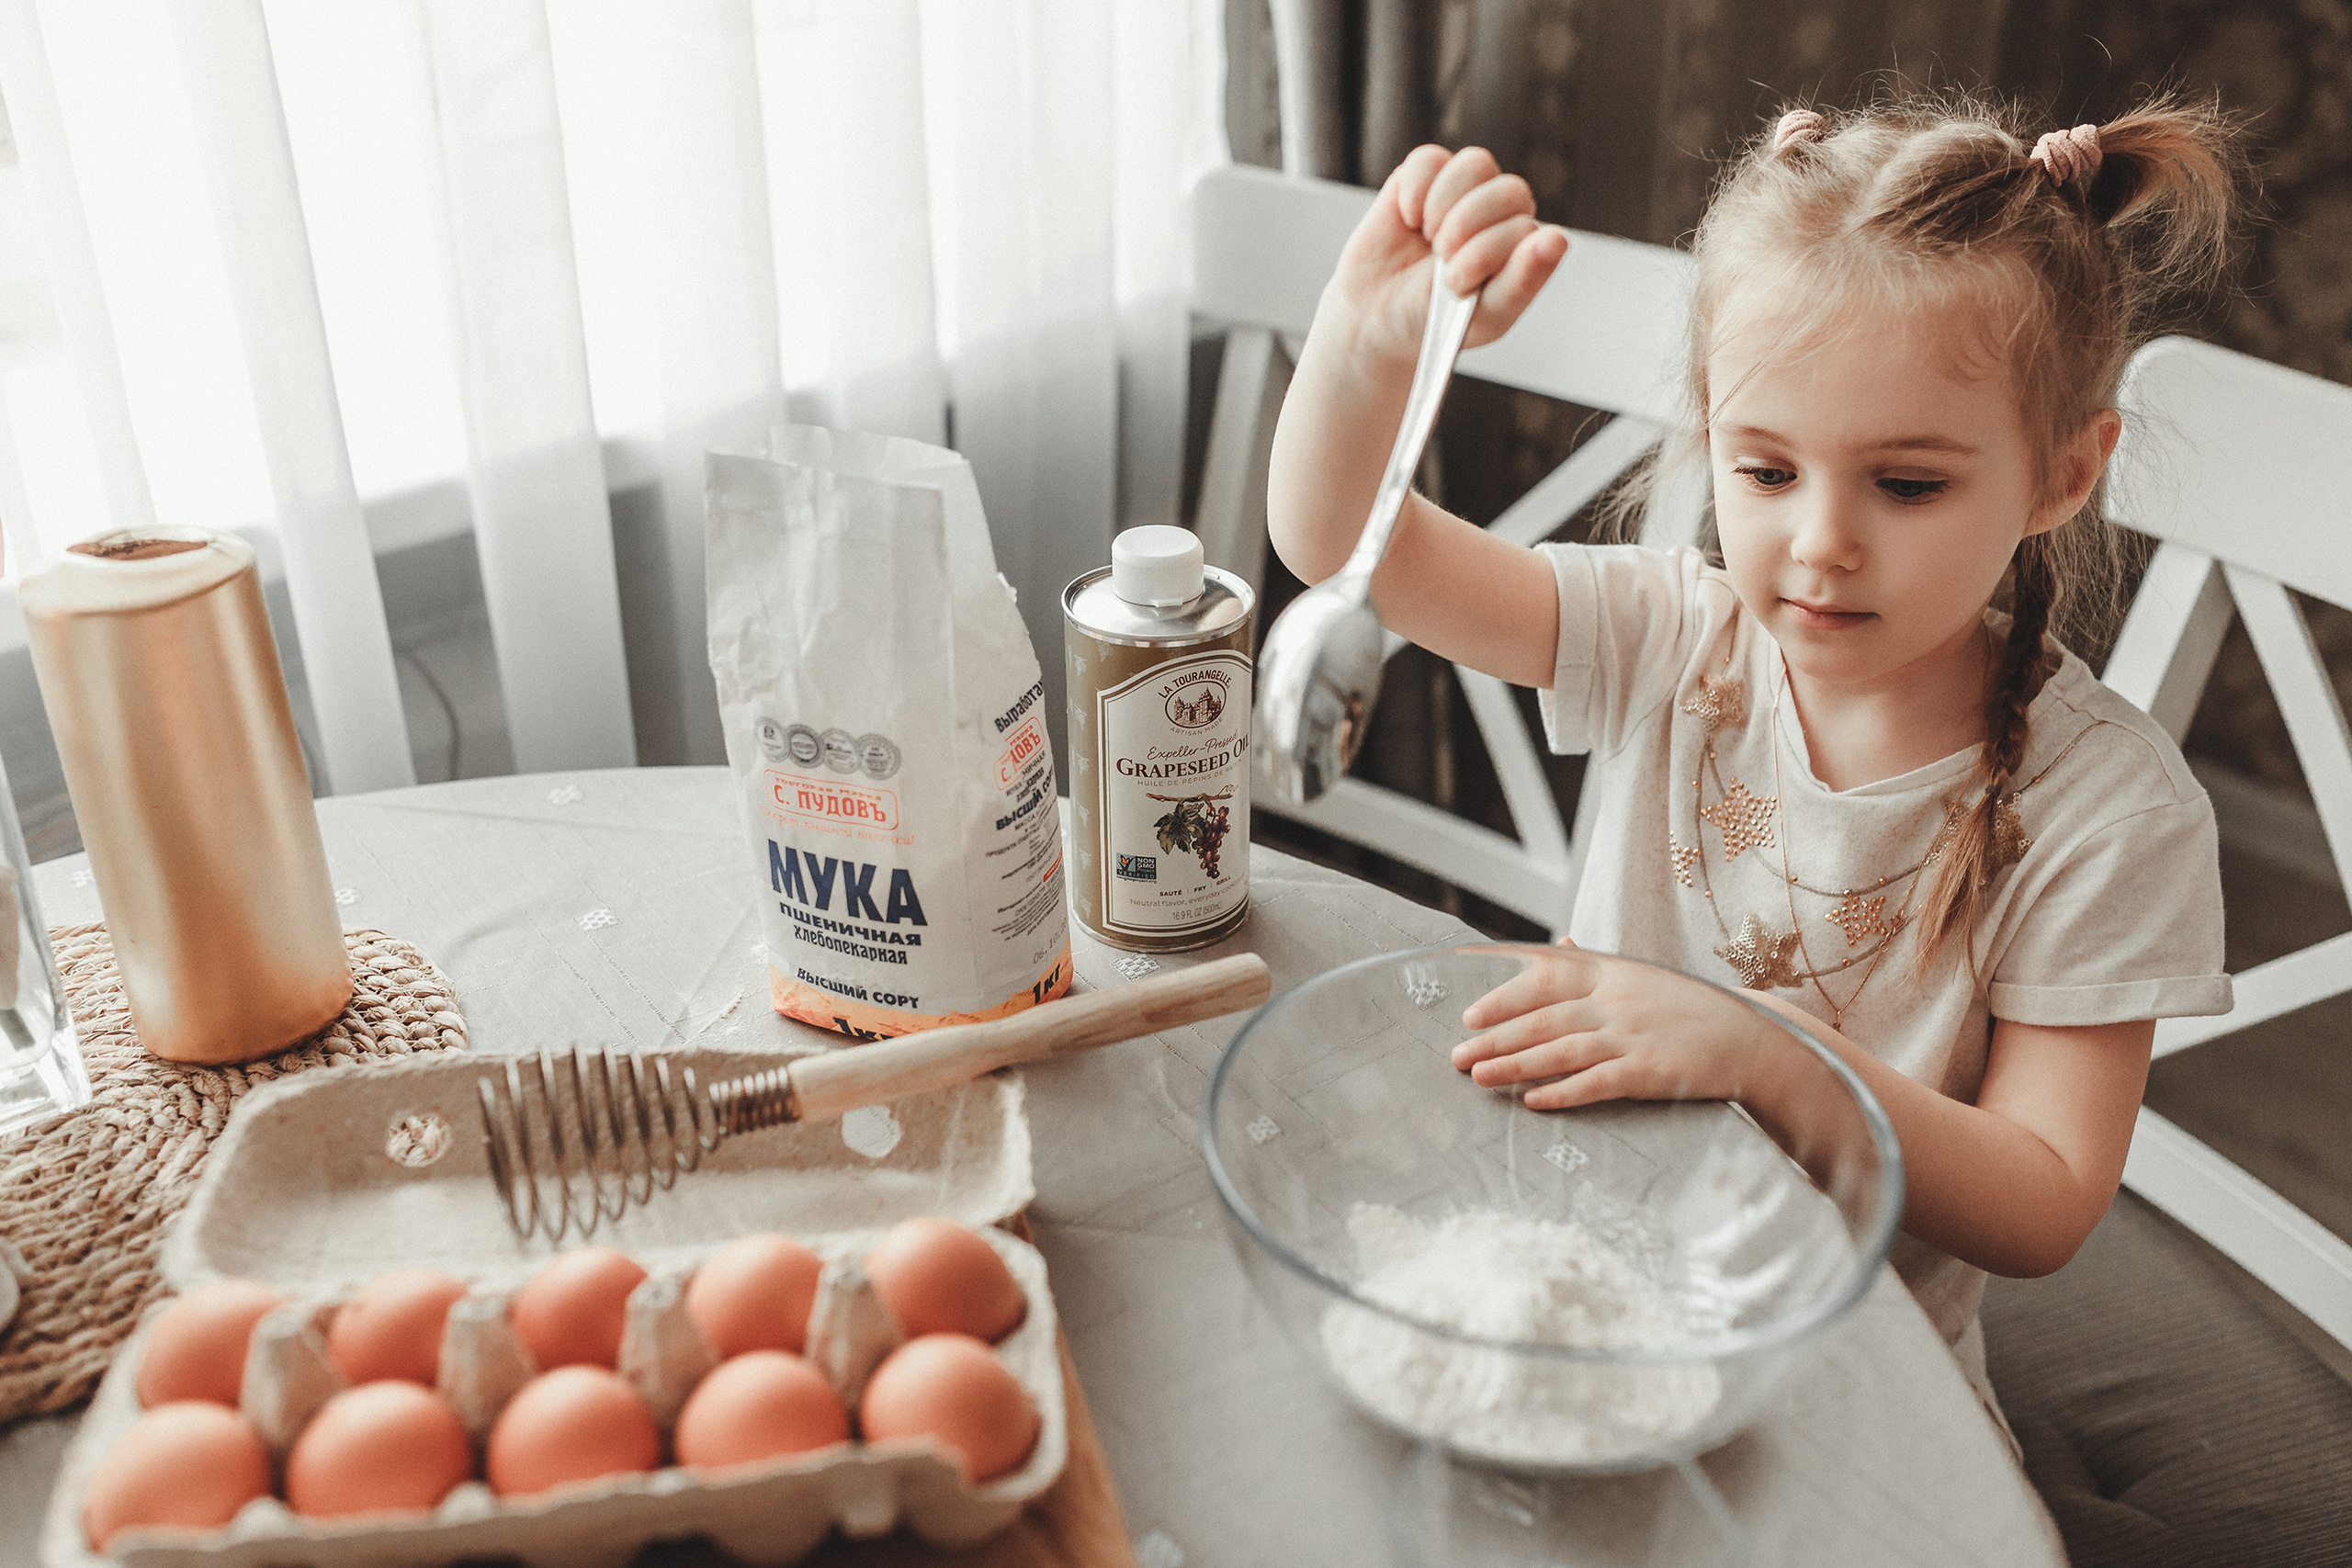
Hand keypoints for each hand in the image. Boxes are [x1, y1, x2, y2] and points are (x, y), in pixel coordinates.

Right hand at [1328, 145, 1568, 369]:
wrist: (1375, 316)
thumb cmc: (1436, 321)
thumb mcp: (1482, 316)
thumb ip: (1523, 281)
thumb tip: (1558, 238)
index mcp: (1523, 246)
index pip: (1525, 226)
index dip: (1485, 252)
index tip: (1456, 283)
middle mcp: (1503, 211)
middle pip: (1509, 189)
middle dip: (1466, 228)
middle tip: (1440, 258)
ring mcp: (1466, 188)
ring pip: (1476, 164)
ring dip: (1442, 206)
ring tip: (1427, 238)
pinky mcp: (1426, 173)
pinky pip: (1430, 159)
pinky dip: (1413, 192)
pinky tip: (1408, 219)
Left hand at [1449, 952, 1780, 1111]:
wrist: (1752, 1039)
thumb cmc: (1691, 1009)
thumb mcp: (1642, 975)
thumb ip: (1594, 962)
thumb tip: (1556, 939)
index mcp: (1613, 974)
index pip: (1546, 981)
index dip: (1505, 998)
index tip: (1469, 1015)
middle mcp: (1617, 1001)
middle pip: (1543, 1020)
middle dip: (1495, 1039)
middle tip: (1457, 1056)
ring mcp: (1632, 1036)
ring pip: (1560, 1051)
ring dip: (1514, 1066)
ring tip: (1478, 1077)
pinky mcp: (1649, 1072)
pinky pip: (1595, 1083)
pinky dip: (1562, 1093)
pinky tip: (1532, 1101)